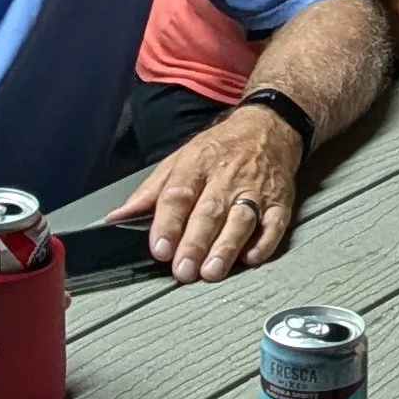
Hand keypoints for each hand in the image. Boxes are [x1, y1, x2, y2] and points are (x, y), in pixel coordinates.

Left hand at [110, 101, 304, 279]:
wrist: (269, 127)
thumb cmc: (219, 148)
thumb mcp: (179, 160)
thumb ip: (150, 192)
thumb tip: (118, 216)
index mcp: (197, 164)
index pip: (178, 194)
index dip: (168, 223)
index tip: (160, 248)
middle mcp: (226, 177)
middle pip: (209, 211)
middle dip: (195, 243)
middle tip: (183, 270)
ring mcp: (255, 190)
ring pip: (240, 220)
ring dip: (226, 247)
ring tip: (212, 271)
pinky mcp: (280, 202)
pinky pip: (274, 224)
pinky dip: (264, 243)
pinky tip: (251, 258)